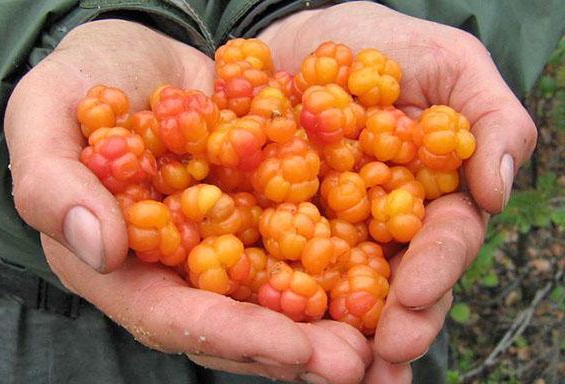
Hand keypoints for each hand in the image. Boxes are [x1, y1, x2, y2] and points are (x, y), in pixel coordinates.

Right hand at [5, 20, 369, 382]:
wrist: (141, 57)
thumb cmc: (80, 82)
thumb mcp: (45, 116)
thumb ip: (54, 183)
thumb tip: (95, 245)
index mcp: (122, 264)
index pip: (175, 316)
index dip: (232, 337)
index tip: (292, 350)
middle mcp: (180, 267)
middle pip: (238, 322)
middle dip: (295, 349)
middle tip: (357, 366)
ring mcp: (226, 240)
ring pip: (278, 293)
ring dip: (331, 319)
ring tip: (387, 337)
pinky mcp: (262, 210)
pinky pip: (303, 239)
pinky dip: (343, 259)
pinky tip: (386, 272)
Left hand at [258, 1, 535, 379]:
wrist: (297, 32)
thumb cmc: (378, 42)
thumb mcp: (447, 62)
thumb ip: (489, 117)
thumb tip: (500, 188)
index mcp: (426, 195)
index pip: (442, 245)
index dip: (435, 275)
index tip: (416, 299)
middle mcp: (379, 223)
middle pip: (393, 286)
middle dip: (392, 325)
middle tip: (379, 359)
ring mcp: (327, 226)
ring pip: (338, 290)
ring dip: (338, 333)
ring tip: (331, 369)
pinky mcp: (275, 221)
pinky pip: (274, 261)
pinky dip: (275, 295)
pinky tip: (271, 326)